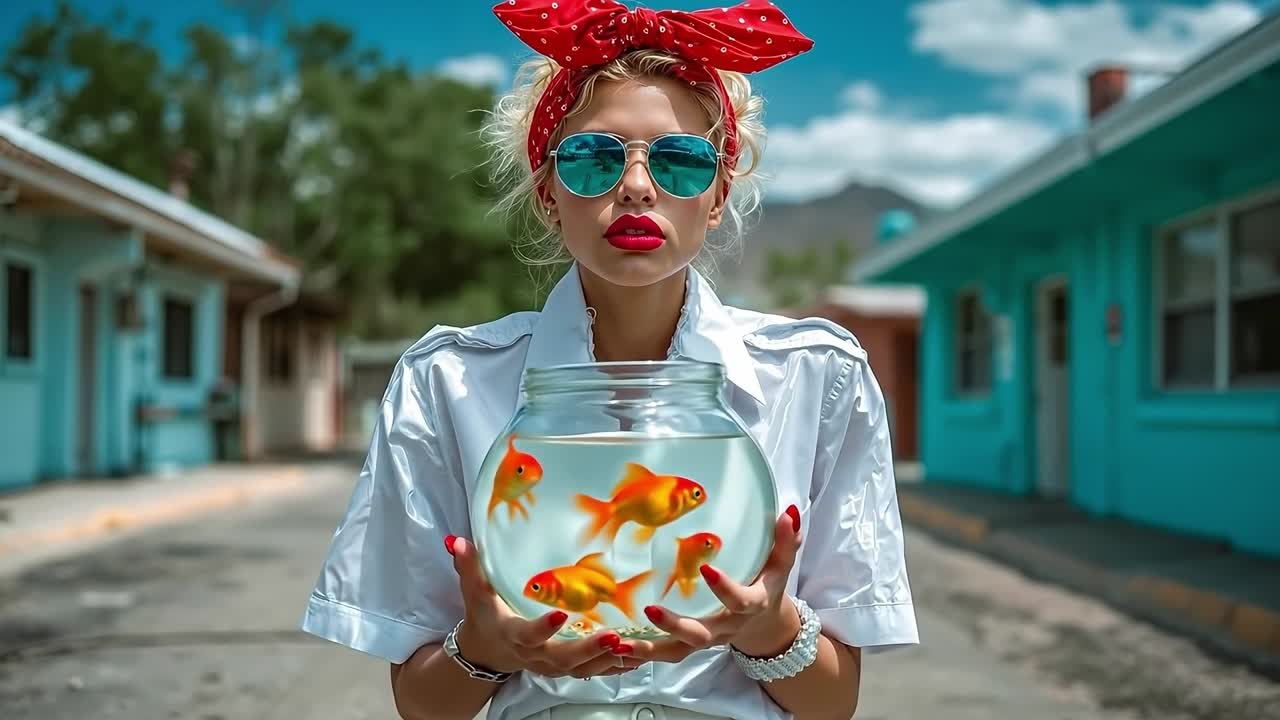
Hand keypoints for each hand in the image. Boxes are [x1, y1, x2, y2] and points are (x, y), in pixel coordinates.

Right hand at [444, 535, 644, 678]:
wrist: (488, 651)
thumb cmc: (486, 617)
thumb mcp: (475, 593)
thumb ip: (470, 567)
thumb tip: (457, 541)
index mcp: (514, 635)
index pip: (527, 634)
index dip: (542, 628)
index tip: (561, 614)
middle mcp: (535, 655)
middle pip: (562, 658)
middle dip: (587, 649)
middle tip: (611, 635)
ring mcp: (552, 665)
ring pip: (582, 669)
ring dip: (608, 659)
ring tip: (634, 646)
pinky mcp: (566, 668)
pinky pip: (594, 671)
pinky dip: (616, 666)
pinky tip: (638, 656)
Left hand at [621, 505, 804, 664]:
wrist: (763, 623)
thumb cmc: (767, 585)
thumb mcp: (780, 564)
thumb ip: (785, 541)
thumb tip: (787, 513)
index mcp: (750, 605)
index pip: (740, 600)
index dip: (725, 588)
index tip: (706, 568)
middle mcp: (725, 627)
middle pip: (701, 634)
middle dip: (676, 625)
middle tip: (651, 609)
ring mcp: (706, 639)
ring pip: (677, 651)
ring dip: (649, 649)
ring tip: (621, 642)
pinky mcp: (689, 645)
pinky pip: (665, 654)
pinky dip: (642, 654)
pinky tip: (616, 648)